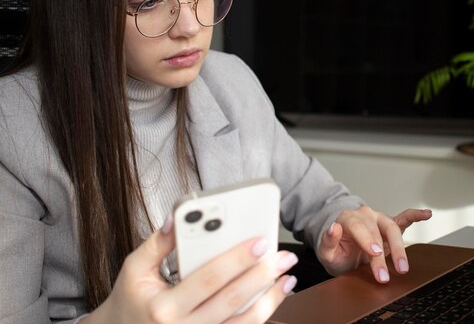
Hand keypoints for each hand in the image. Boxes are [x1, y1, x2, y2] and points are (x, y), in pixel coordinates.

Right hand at [83, 216, 297, 323]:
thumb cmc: (131, 300)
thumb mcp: (134, 269)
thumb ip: (158, 243)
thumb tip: (179, 216)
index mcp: (163, 308)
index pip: (208, 279)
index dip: (236, 259)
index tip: (260, 241)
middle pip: (231, 300)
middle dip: (261, 275)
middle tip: (283, 256)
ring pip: (243, 323)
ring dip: (270, 299)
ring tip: (287, 276)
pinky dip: (262, 315)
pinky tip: (275, 297)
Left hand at [317, 207, 431, 282]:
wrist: (342, 249)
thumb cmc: (336, 251)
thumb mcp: (325, 251)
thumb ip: (328, 240)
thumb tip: (334, 227)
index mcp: (349, 219)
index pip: (359, 227)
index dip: (367, 240)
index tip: (375, 253)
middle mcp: (366, 216)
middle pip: (378, 232)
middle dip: (384, 255)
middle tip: (385, 275)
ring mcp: (379, 220)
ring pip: (393, 229)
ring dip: (400, 248)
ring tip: (403, 267)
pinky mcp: (390, 226)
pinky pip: (404, 218)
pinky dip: (416, 215)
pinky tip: (427, 214)